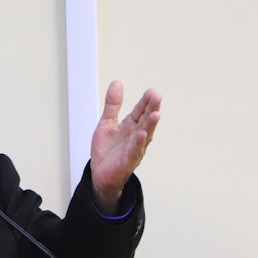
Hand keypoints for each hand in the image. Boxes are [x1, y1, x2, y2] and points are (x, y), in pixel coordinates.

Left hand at [90, 81, 161, 213]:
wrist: (100, 174)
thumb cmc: (106, 150)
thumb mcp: (106, 122)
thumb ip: (113, 105)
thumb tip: (117, 83)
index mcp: (130, 126)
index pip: (140, 111)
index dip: (145, 102)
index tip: (151, 91)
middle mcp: (135, 136)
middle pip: (145, 120)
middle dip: (151, 109)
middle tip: (157, 97)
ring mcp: (134, 148)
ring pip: (145, 135)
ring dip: (150, 125)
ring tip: (155, 114)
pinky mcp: (128, 160)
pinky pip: (135, 150)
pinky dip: (139, 142)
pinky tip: (142, 134)